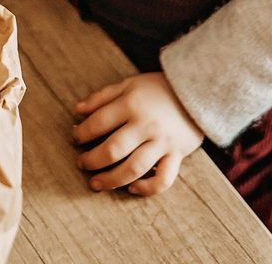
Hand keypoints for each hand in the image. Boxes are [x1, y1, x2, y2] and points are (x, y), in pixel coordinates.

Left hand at [71, 73, 203, 196]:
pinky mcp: (177, 155)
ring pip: (134, 169)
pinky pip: (163, 179)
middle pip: (113, 150)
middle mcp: (146, 125)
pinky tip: (132, 189)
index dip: (82, 133)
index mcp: (132, 104)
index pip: (99, 122)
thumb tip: (76, 110)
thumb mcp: (129, 84)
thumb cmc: (158, 88)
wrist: (196, 90)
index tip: (75, 138)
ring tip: (96, 184)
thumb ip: (102, 96)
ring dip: (111, 180)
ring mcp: (162, 142)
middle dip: (92, 161)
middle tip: (81, 164)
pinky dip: (147, 189)